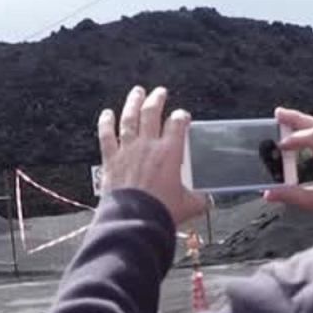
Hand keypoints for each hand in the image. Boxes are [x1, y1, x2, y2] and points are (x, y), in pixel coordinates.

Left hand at [98, 86, 206, 226]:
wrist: (134, 220)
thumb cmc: (161, 212)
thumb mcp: (188, 206)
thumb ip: (198, 200)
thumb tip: (206, 201)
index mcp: (169, 153)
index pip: (177, 124)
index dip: (181, 117)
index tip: (182, 116)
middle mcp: (148, 145)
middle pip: (152, 113)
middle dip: (157, 100)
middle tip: (160, 93)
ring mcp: (127, 150)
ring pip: (130, 118)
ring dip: (133, 103)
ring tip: (137, 92)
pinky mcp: (110, 159)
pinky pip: (107, 135)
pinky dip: (106, 122)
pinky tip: (107, 113)